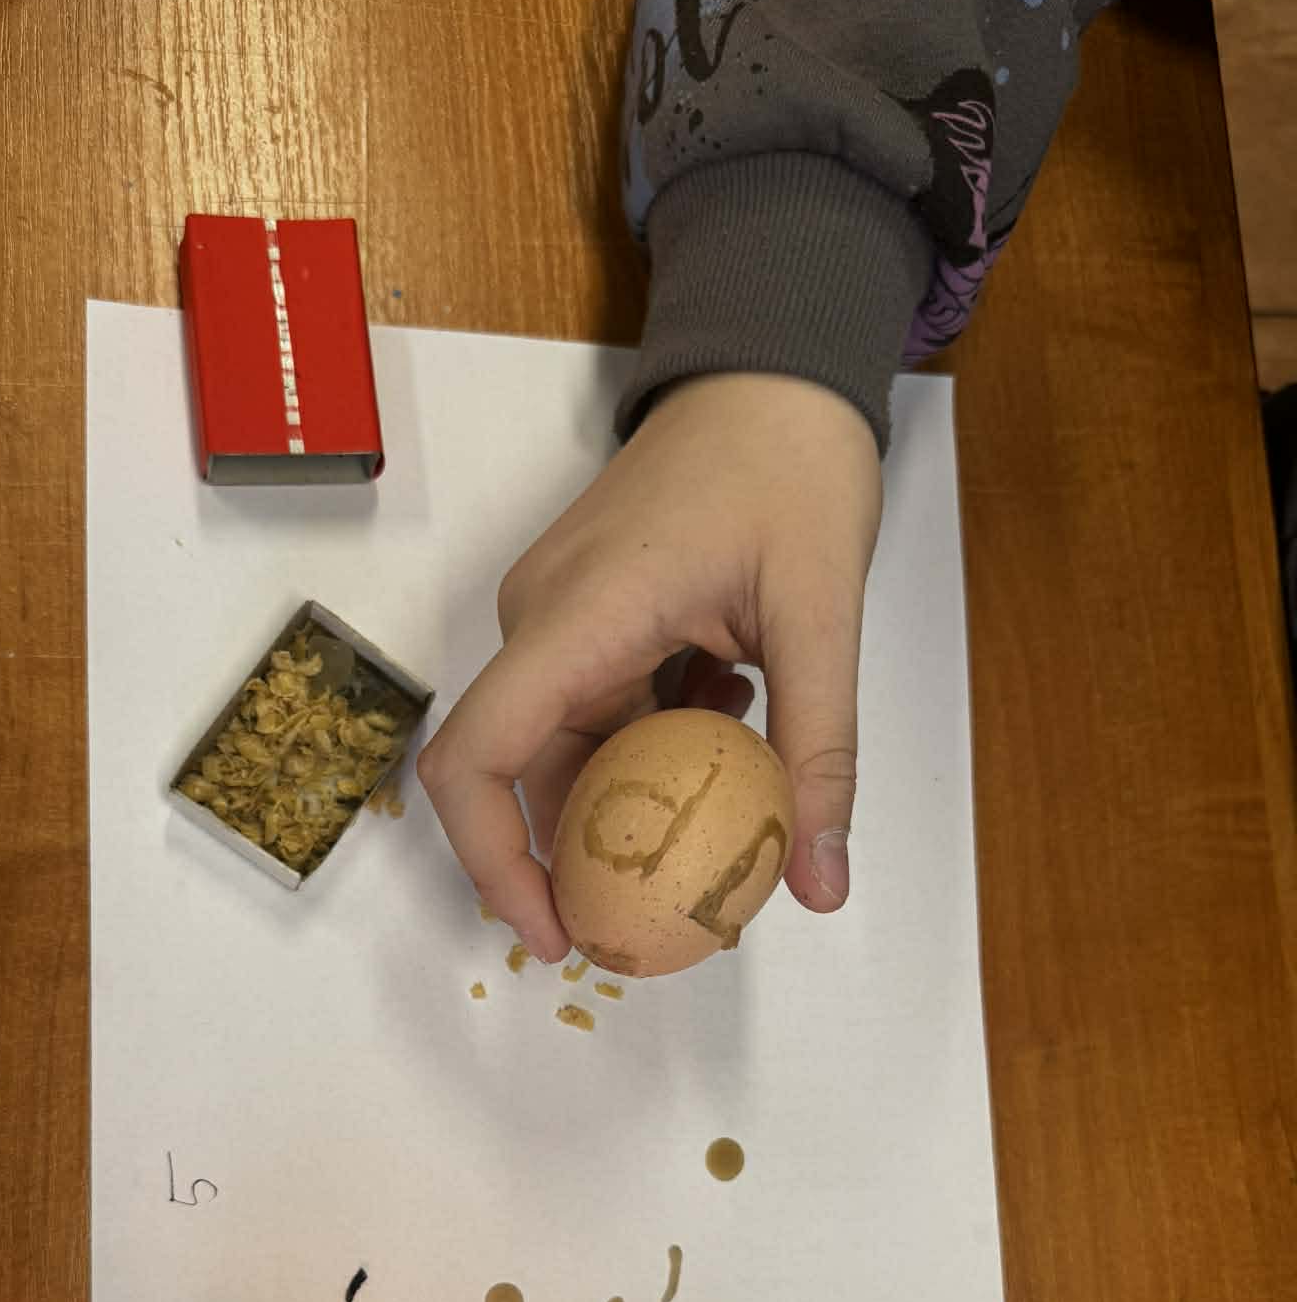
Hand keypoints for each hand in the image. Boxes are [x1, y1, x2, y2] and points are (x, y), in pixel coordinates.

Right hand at [417, 373, 881, 960]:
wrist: (774, 369)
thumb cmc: (793, 465)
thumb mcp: (825, 616)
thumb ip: (819, 755)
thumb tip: (822, 886)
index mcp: (580, 613)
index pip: (477, 757)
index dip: (495, 863)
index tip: (556, 932)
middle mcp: (542, 618)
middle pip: (523, 771)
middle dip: (585, 854)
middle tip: (666, 910)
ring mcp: (556, 615)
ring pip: (568, 746)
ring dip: (639, 792)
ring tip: (730, 791)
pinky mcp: (581, 614)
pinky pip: (595, 709)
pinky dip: (653, 740)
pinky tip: (728, 708)